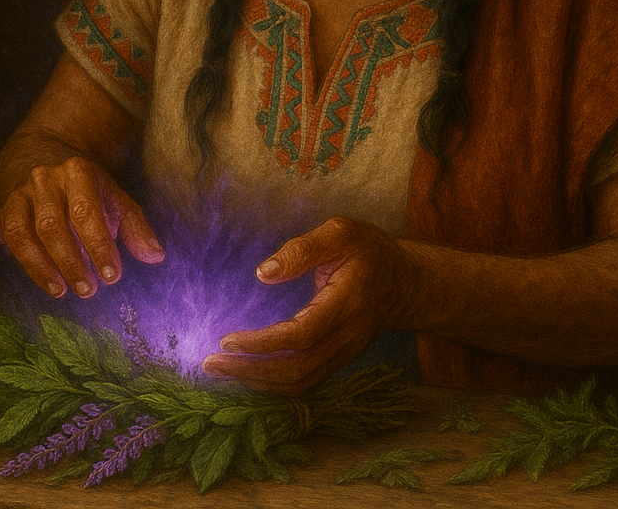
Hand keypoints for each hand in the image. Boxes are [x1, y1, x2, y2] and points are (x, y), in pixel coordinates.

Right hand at [0, 156, 163, 298]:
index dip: (98, 245)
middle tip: (88, 290)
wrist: (52, 168)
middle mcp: (44, 181)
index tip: (113, 276)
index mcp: (77, 173)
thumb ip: (136, 228)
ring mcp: (17, 195)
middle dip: (70, 261)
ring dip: (36, 265)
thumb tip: (156, 256)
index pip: (85, 211)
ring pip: (18, 230)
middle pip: (51, 225)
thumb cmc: (91, 195)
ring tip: (59, 291)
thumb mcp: (118, 202)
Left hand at [201, 217, 423, 394]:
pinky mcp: (337, 360)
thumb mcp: (342, 232)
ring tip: (221, 370)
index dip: (262, 343)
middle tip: (210, 363)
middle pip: (296, 370)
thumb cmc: (371, 252)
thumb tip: (264, 273)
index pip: (300, 335)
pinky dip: (272, 384)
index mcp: (345, 304)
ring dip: (257, 383)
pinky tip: (247, 374)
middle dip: (250, 372)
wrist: (407, 283)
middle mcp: (345, 337)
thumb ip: (303, 249)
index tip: (227, 338)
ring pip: (299, 384)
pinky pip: (304, 382)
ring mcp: (343, 354)